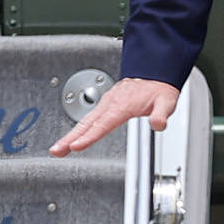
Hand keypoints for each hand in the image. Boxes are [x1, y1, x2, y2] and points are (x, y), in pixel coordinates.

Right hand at [49, 77, 179, 156]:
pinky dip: (78, 128)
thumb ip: (161, 114)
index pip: (104, 123)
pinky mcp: (105, 103)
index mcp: (124, 105)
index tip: (76, 146)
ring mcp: (107, 102)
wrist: (156, 72)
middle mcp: (111, 103)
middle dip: (70, 137)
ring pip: (85, 120)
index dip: (90, 136)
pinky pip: (89, 117)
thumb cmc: (159, 88)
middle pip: (88, 123)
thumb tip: (159, 124)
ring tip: (58, 149)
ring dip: (70, 134)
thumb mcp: (166, 101)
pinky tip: (72, 137)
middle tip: (56, 151)